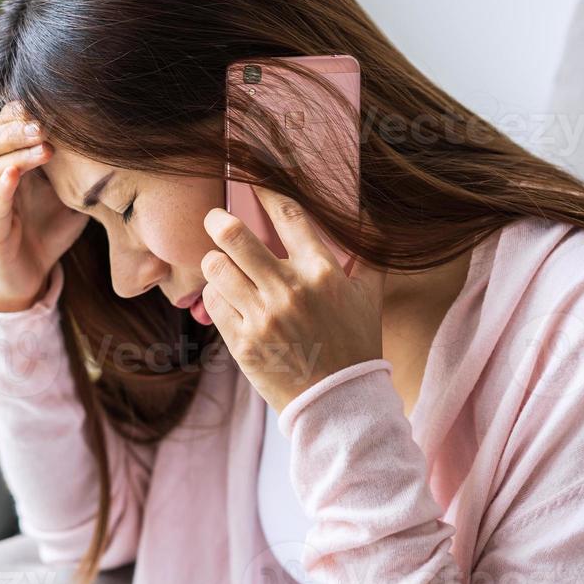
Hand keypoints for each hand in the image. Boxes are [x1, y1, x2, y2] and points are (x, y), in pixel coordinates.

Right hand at [0, 100, 89, 311]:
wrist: (31, 277)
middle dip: (14, 127)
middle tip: (44, 123)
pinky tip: (15, 174)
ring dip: (13, 152)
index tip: (49, 104)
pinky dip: (2, 188)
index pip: (4, 128)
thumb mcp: (71, 194)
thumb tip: (116, 142)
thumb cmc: (50, 230)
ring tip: (42, 146)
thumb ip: (81, 169)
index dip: (20, 113)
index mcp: (11, 165)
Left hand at [199, 184, 384, 413]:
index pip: (287, 216)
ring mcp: (262, 317)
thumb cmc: (354, 345)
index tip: (251, 179)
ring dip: (215, 260)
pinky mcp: (242, 343)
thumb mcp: (369, 298)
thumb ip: (367, 257)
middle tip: (215, 218)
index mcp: (322, 273)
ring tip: (221, 263)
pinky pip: (214, 302)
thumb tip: (368, 219)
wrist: (339, 404)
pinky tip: (227, 295)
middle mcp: (289, 290)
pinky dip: (216, 294)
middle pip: (235, 235)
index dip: (265, 190)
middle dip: (218, 220)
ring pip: (216, 267)